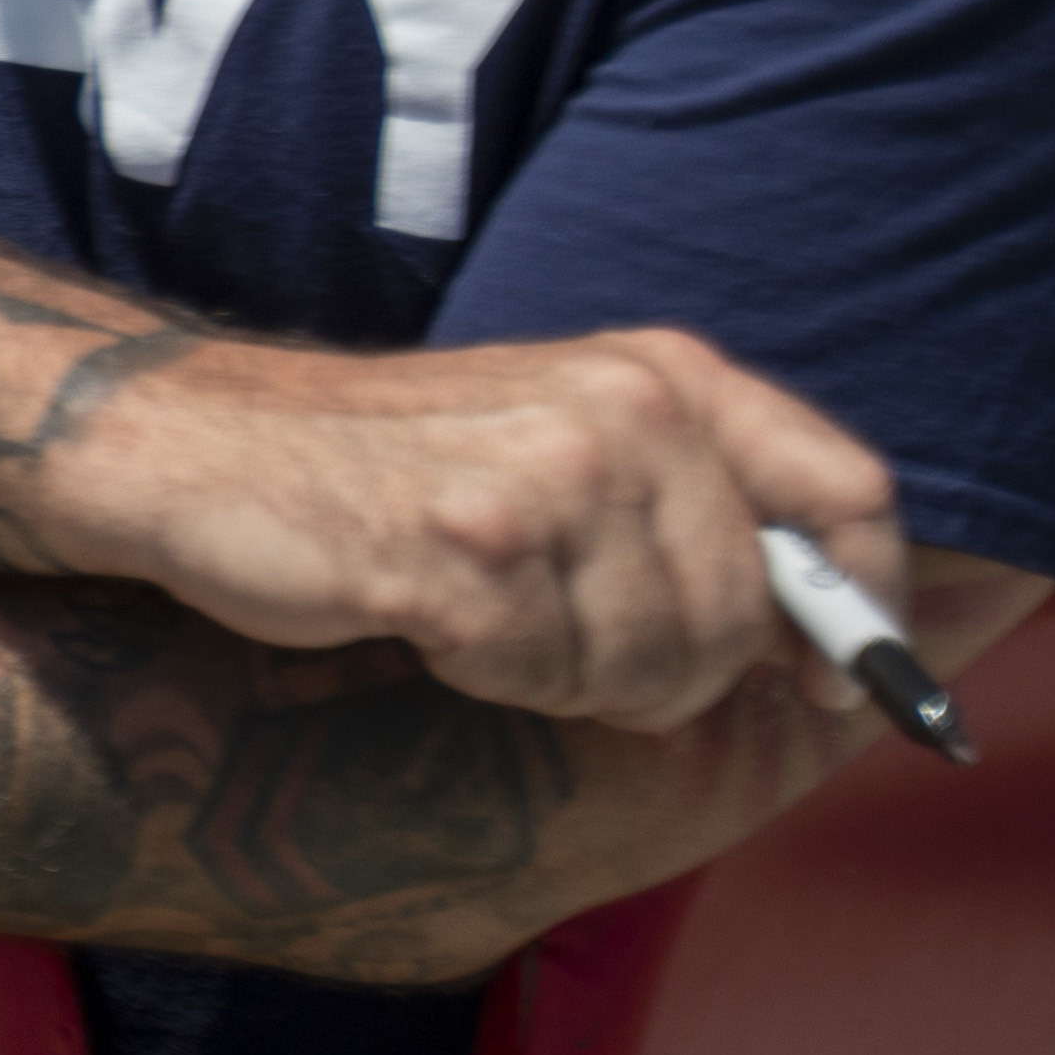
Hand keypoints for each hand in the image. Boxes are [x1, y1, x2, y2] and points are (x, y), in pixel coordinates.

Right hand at [52, 330, 896, 735]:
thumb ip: (695, 502)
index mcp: (659, 372)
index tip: (820, 681)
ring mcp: (543, 479)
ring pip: (653, 666)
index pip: (848, 494)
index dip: (860, 609)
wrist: (194, 448)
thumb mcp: (559, 435)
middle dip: (667, 670)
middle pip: (743, 618)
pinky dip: (494, 677)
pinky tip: (428, 619)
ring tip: (480, 613)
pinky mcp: (466, 555)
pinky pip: (547, 679)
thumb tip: (834, 644)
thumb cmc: (384, 465)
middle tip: (556, 641)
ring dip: (570, 679)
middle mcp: (619, 411)